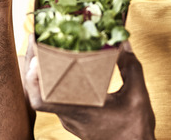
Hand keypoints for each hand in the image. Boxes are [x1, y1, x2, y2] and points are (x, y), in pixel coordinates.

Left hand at [24, 38, 155, 139]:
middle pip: (41, 92)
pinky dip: (57, 84)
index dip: (33, 79)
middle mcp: (71, 117)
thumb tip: (123, 43)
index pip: (42, 100)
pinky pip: (58, 100)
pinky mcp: (75, 122)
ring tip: (48, 51)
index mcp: (82, 111)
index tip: (35, 56)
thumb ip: (130, 66)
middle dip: (36, 66)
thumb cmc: (135, 128)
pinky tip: (64, 69)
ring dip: (46, 75)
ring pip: (49, 96)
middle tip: (38, 43)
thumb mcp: (138, 94)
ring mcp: (71, 121)